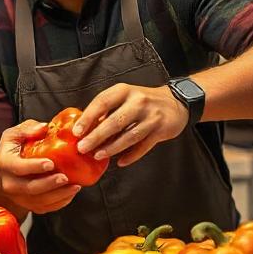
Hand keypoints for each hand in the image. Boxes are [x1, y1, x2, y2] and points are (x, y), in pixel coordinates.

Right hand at [0, 120, 80, 213]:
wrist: (1, 175)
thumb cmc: (10, 152)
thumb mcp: (13, 136)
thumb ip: (27, 129)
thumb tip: (44, 127)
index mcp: (5, 164)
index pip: (18, 168)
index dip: (34, 166)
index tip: (51, 163)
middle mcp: (10, 184)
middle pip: (30, 188)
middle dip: (50, 184)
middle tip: (65, 177)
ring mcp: (19, 197)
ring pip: (40, 202)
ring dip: (59, 195)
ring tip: (75, 186)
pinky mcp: (28, 205)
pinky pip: (45, 208)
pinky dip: (60, 203)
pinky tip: (71, 193)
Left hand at [73, 83, 188, 166]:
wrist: (175, 101)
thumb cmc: (142, 101)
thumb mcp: (124, 97)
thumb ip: (106, 110)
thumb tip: (84, 128)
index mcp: (123, 91)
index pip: (102, 102)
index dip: (88, 118)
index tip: (76, 132)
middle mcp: (138, 101)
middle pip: (114, 122)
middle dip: (96, 137)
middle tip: (83, 148)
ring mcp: (151, 116)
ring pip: (129, 136)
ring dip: (112, 148)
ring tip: (98, 155)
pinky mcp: (162, 129)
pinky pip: (143, 146)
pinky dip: (131, 156)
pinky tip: (120, 162)